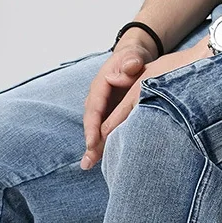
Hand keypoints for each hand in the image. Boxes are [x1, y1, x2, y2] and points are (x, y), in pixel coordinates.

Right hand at [80, 38, 211, 169]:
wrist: (133, 60)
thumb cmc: (134, 58)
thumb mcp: (133, 56)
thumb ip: (131, 62)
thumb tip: (129, 68)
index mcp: (100, 84)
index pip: (94, 107)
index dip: (92, 126)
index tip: (92, 142)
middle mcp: (97, 98)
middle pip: (91, 122)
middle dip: (89, 142)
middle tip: (88, 162)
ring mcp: (102, 108)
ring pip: (96, 129)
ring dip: (93, 147)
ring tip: (88, 165)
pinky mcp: (108, 115)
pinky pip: (103, 131)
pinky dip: (102, 145)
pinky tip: (101, 161)